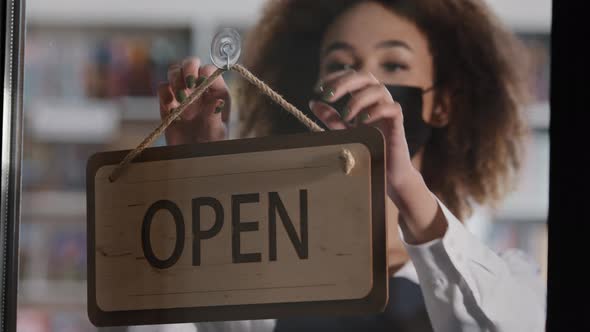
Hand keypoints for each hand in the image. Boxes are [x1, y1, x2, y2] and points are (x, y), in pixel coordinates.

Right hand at [157, 57, 230, 144]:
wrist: (194, 158)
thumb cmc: (212, 144)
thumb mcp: (216, 132)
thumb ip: (215, 115)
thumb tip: (217, 100)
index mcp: (217, 91)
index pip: (211, 70)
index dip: (204, 72)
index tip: (199, 83)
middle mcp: (200, 88)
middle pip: (191, 63)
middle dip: (188, 68)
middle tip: (188, 84)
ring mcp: (183, 93)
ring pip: (175, 71)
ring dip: (175, 79)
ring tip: (180, 98)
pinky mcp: (168, 101)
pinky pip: (162, 88)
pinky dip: (164, 94)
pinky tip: (170, 107)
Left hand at [309, 70, 446, 243]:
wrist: (385, 173)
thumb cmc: (366, 151)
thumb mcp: (344, 132)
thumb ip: (331, 118)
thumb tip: (313, 103)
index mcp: (364, 99)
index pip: (351, 77)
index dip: (336, 78)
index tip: (319, 88)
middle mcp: (378, 100)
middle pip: (365, 76)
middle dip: (344, 82)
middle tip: (328, 95)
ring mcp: (389, 110)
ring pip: (379, 89)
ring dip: (358, 99)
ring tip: (346, 116)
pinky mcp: (398, 123)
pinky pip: (392, 107)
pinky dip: (377, 111)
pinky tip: (363, 121)